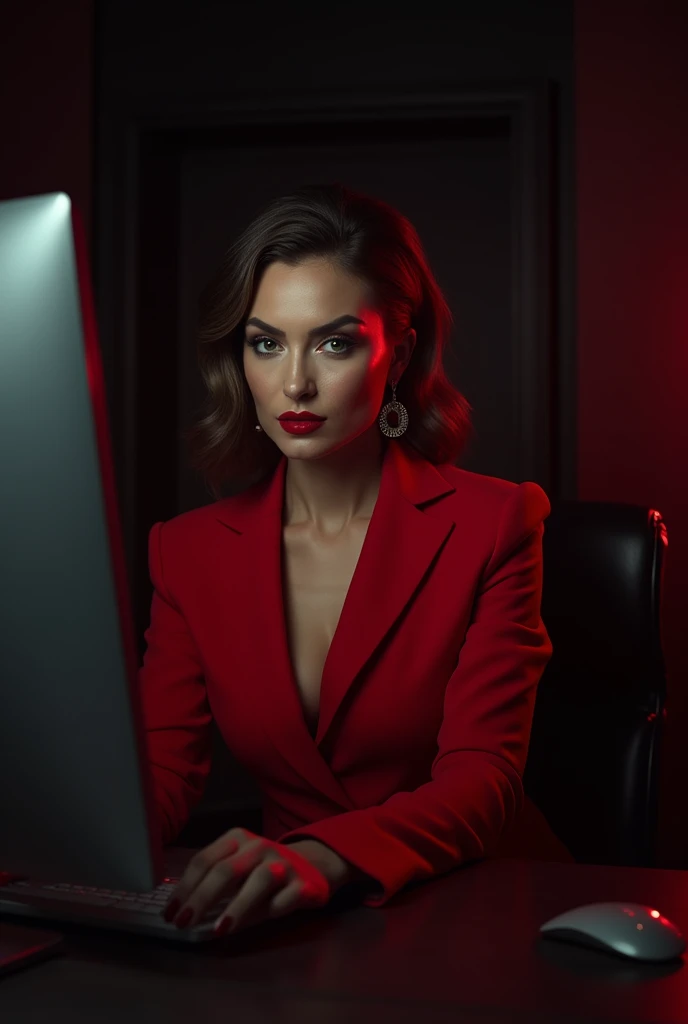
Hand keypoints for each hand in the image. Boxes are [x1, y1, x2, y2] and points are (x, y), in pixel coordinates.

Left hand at [162, 828, 331, 934]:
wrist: (311, 866)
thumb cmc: (261, 870)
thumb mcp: (236, 869)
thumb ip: (213, 884)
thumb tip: (183, 912)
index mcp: (237, 838)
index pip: (204, 860)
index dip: (184, 888)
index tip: (170, 913)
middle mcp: (259, 846)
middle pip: (226, 870)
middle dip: (202, 898)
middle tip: (184, 924)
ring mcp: (284, 863)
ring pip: (260, 880)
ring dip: (238, 905)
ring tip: (221, 929)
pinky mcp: (305, 883)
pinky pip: (289, 896)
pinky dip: (276, 907)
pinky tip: (267, 918)